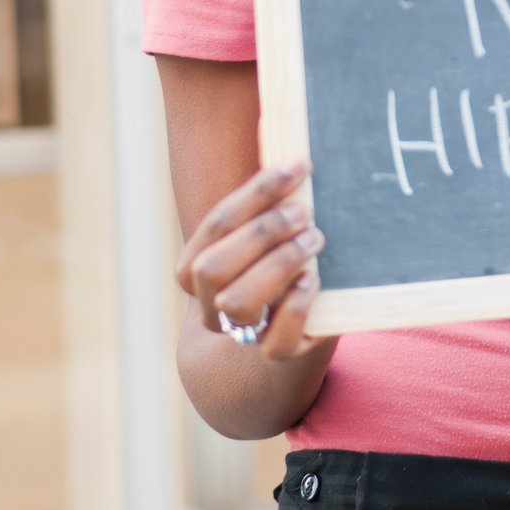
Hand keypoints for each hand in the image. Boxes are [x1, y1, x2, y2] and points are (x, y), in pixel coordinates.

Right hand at [175, 160, 324, 359]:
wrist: (284, 337)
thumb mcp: (263, 236)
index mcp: (195, 265)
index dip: (257, 192)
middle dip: (261, 234)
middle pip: (213, 268)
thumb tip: (294, 155)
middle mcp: (209, 302)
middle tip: (305, 211)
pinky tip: (313, 281)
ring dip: (278, 265)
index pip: (217, 223)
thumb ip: (266, 206)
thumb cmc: (277, 264)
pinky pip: (275, 344)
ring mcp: (240, 332)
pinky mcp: (276, 354)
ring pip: (238, 304)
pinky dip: (295, 308)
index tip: (298, 166)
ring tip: (314, 239)